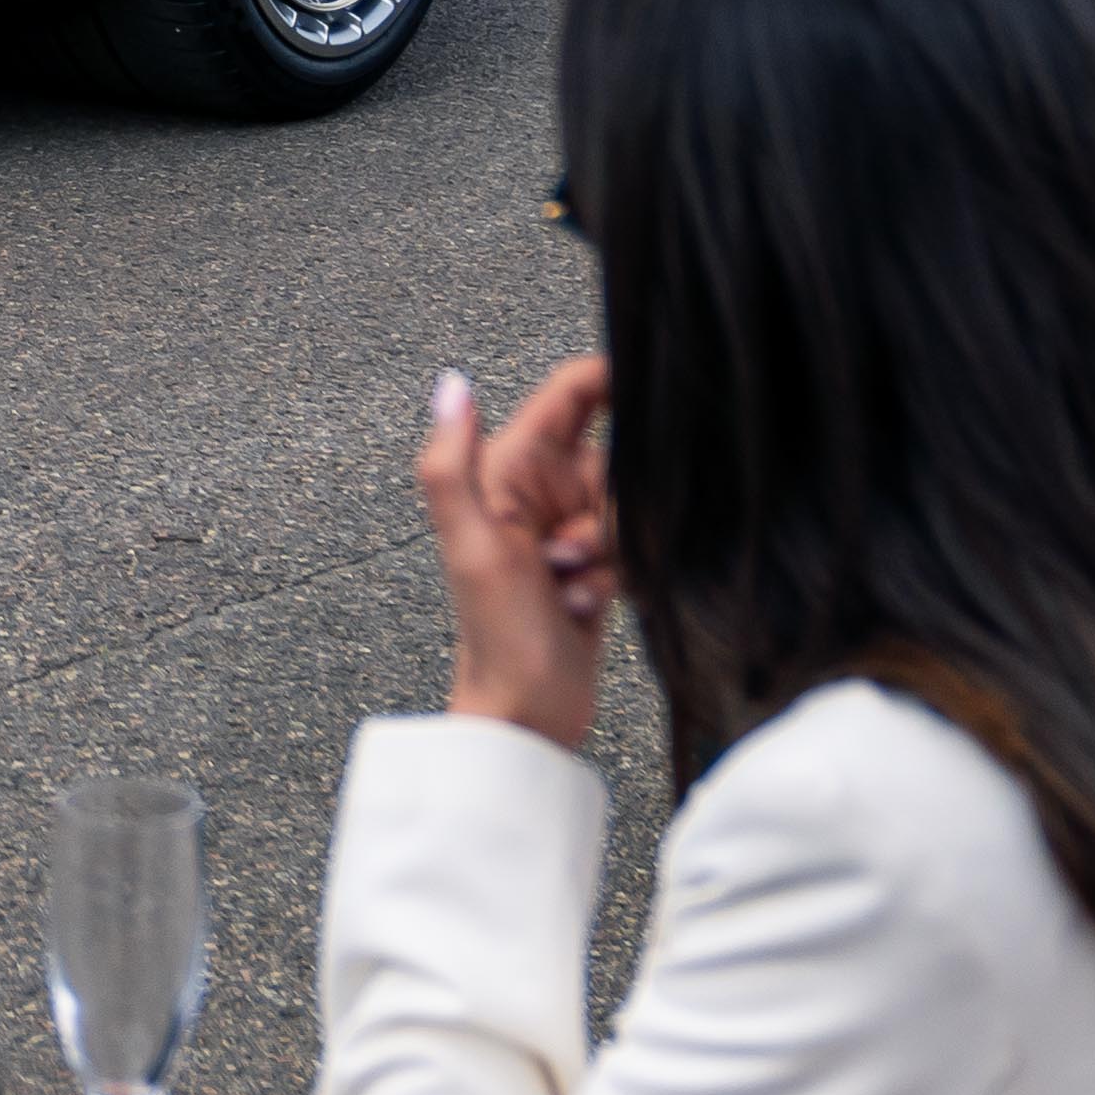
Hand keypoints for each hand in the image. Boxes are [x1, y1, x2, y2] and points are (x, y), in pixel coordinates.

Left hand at [420, 358, 613, 742]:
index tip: (643, 394)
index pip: (570, 394)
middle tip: (565, 552)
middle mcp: (538, 491)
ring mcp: (569, 527)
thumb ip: (451, 465)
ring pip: (629, 504)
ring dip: (610, 549)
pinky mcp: (594, 563)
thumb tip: (453, 384)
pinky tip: (583, 603)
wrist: (527, 711)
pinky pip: (634, 545)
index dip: (609, 382)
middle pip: (614, 456)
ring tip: (568, 584)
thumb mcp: (472, 544)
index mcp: (506, 470)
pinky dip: (619, 574)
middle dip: (607, 506)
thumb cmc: (496, 634)